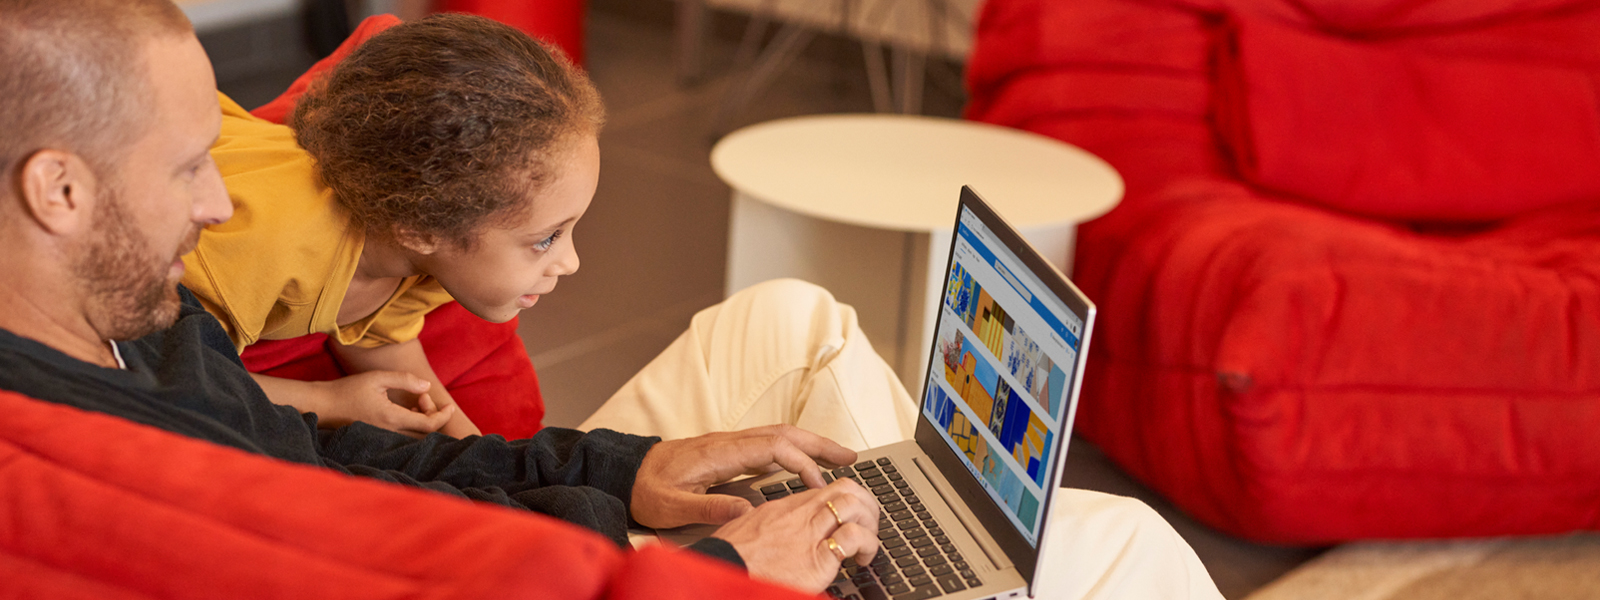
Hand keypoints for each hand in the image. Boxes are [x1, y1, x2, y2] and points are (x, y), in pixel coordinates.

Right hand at [314, 371, 455, 436]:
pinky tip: (405, 409)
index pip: (429, 425)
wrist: (323, 406)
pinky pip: (404, 437)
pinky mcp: (379, 439)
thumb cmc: (347, 390)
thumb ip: (403, 380)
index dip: (444, 416)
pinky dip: (412, 424)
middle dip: (432, 413)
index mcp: (392, 418)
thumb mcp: (376, 378)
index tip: (451, 406)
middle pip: (425, 433)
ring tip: (414, 401)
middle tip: (421, 396)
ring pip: (416, 436)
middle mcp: (390, 433)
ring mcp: (384, 438)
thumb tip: (426, 386)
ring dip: (422, 419)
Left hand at [629, 424, 856, 528]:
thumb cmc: (645, 489)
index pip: (773, 448)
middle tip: (852, 456)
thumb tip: (748, 511)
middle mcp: (729, 442)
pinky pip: (769, 444)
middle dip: (820, 443)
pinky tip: (805, 462)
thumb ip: (707, 507)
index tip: (819, 485)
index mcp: (719, 452)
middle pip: (784, 434)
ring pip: (779, 436)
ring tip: (839, 457)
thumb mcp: (670, 506)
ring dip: (811, 444)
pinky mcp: (727, 451)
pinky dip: (794, 449)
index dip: (802, 463)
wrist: (626, 472)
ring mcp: (729, 444)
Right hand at [710, 480, 880, 592]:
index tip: (852, 513)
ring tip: (867, 543)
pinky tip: (861, 559)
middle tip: (869, 523)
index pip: (825, 490)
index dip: (846, 499)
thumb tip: (776, 531)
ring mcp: (808, 533)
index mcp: (784, 509)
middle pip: (845, 488)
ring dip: (870, 522)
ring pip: (852, 504)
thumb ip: (767, 526)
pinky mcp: (816, 558)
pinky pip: (851, 537)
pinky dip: (866, 544)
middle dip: (866, 502)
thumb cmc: (729, 559)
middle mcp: (799, 515)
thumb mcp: (746, 531)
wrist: (722, 573)